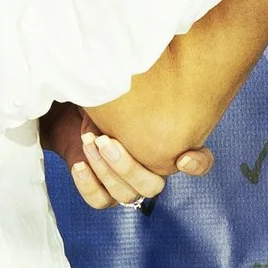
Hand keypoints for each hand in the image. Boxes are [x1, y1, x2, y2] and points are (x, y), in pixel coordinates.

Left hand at [40, 103, 213, 207]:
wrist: (68, 112)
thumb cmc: (103, 97)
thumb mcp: (122, 89)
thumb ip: (142, 90)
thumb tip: (147, 66)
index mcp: (167, 147)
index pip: (199, 163)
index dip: (198, 165)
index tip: (183, 157)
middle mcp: (151, 171)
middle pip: (153, 186)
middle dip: (128, 166)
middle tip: (107, 140)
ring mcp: (127, 186)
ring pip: (127, 194)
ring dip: (106, 170)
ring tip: (90, 142)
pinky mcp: (101, 194)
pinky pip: (99, 201)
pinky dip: (89, 184)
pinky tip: (79, 164)